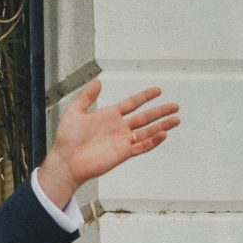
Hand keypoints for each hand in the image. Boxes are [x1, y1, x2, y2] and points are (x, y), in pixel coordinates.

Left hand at [34, 79, 181, 207]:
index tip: (158, 90)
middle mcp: (118, 128)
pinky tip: (163, 134)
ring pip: (147, 132)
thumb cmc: (67, 139)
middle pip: (145, 117)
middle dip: (160, 111)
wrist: (66, 161)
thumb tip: (97, 81)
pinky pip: (141, 147)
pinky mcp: (122, 154)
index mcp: (109, 116)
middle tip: (175, 106)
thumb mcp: (75, 112)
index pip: (132, 104)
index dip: (145, 97)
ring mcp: (122, 141)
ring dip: (162, 126)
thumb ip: (87, 96)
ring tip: (176, 119)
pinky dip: (153, 141)